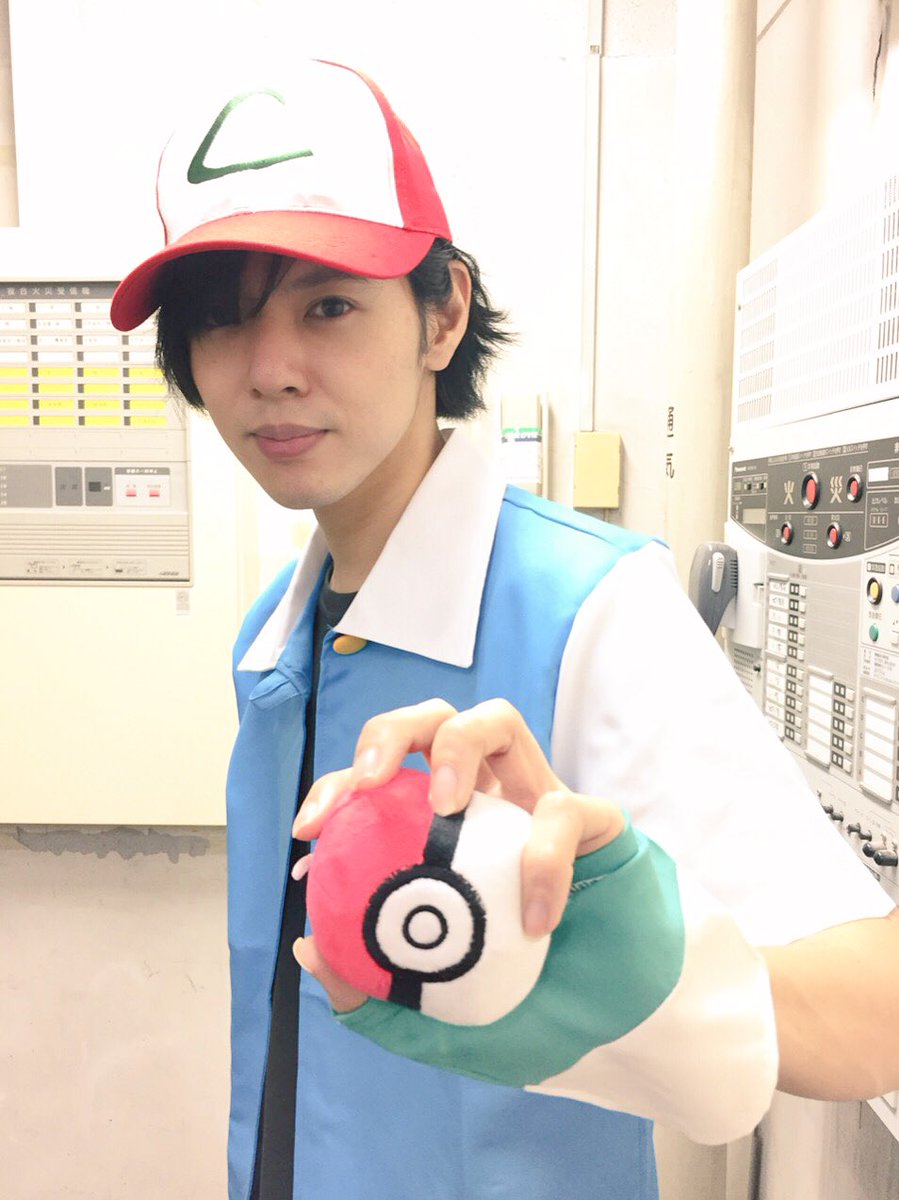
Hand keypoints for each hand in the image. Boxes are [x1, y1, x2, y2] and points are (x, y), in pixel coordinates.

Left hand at [292, 699, 624, 1003]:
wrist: (617, 1028)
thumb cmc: (524, 1010)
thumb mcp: (433, 1015)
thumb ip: (372, 991)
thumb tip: (309, 945)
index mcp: (440, 834)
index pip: (382, 782)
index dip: (338, 787)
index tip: (310, 831)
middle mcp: (485, 803)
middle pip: (431, 721)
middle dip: (390, 733)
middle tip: (367, 782)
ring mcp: (538, 802)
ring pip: (495, 721)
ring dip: (459, 745)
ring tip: (444, 802)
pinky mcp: (595, 821)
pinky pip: (564, 813)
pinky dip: (543, 860)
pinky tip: (532, 920)